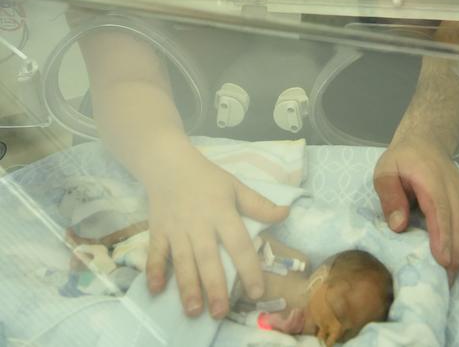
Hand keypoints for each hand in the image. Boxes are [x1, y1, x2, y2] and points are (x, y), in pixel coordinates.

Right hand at [144, 148, 287, 317]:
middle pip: (208, 257)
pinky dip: (154, 270)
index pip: (238, 242)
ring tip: (194, 310)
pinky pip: (155, 253)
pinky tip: (156, 289)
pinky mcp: (157, 231)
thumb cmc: (207, 178)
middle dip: (214, 286)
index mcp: (222, 212)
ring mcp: (176, 229)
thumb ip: (259, 205)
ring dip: (187, 286)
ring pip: (182, 261)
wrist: (169, 164)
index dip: (249, 267)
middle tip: (220, 312)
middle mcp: (199, 224)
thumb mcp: (235, 186)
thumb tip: (286, 213)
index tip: (257, 292)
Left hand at [373, 137, 458, 280]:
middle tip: (445, 279)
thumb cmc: (402, 159)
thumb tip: (398, 226)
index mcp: (430, 178)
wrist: (426, 141)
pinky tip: (457, 255)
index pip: (440, 208)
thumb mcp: (385, 171)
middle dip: (456, 252)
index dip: (443, 235)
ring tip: (449, 273)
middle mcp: (453, 186)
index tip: (442, 260)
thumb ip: (390, 197)